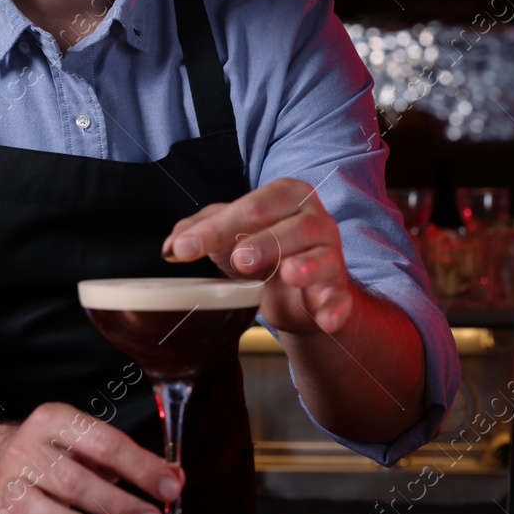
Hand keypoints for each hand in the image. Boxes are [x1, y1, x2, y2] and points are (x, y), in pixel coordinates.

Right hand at [0, 402, 181, 513]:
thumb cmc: (54, 454)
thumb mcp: (88, 445)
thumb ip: (131, 461)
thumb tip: (174, 477)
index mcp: (57, 421)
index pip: (104, 442)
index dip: (139, 466)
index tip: (169, 488)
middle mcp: (30, 447)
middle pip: (74, 477)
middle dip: (115, 502)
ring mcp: (9, 478)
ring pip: (38, 502)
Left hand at [161, 177, 353, 335]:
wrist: (298, 293)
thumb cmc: (263, 251)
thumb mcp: (229, 236)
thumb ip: (199, 231)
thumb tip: (172, 244)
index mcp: (286, 196)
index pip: (253, 206)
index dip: (217, 226)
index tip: (184, 249)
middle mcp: (315, 219)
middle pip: (293, 227)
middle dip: (266, 242)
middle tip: (239, 259)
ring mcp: (331, 254)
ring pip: (323, 257)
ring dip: (306, 266)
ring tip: (288, 274)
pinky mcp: (339, 289)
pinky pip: (340, 298)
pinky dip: (334, 308)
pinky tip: (324, 318)